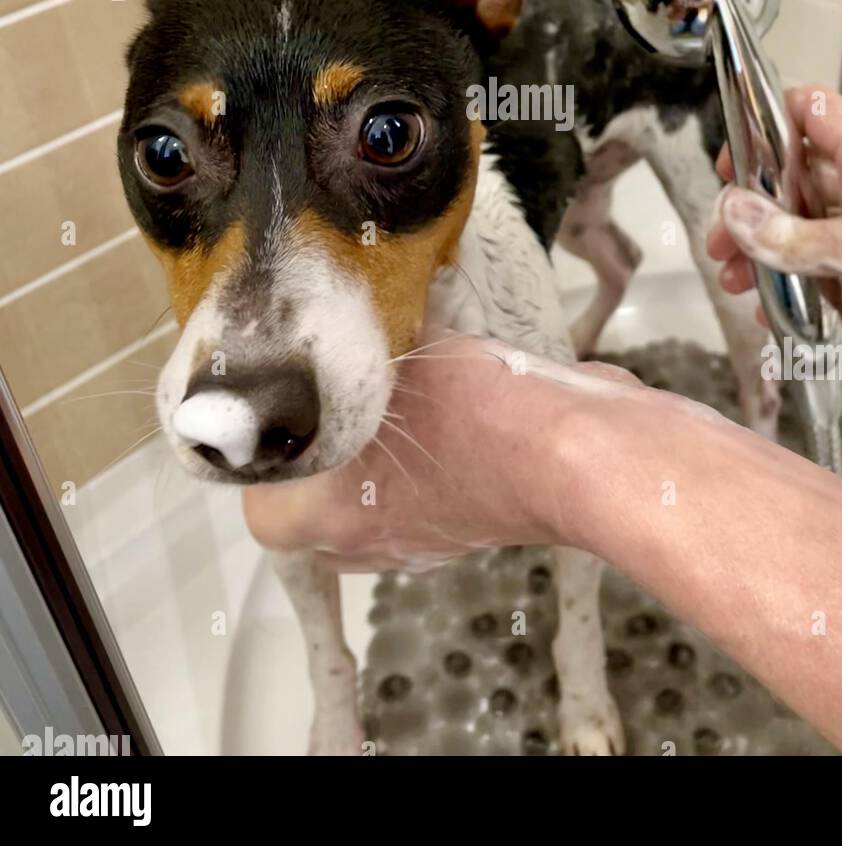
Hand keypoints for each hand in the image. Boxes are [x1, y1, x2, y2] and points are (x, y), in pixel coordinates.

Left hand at [243, 334, 638, 569]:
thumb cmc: (474, 412)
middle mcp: (368, 543)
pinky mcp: (468, 524)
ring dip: (369, 455)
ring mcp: (421, 542)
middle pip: (313, 506)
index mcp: (328, 518)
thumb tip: (340, 303)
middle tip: (325, 390)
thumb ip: (357, 344)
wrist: (577, 452)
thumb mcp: (400, 360)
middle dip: (317, 451)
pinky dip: (419, 457)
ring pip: (368, 499)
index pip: (259, 507)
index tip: (281, 402)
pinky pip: (420, 490)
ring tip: (386, 391)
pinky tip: (440, 401)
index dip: (265, 455)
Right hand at [705, 86, 841, 419]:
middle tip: (724, 241)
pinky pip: (825, 282)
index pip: (812, 113)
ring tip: (738, 281)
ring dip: (767, 256)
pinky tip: (776, 318)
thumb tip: (737, 212)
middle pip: (796, 181)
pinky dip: (796, 297)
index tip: (734, 160)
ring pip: (805, 235)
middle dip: (753, 209)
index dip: (766, 124)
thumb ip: (791, 235)